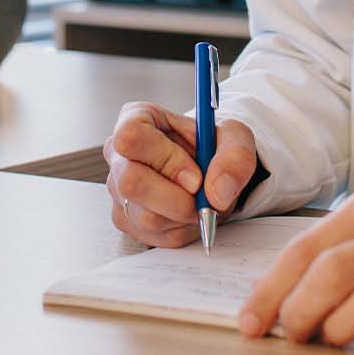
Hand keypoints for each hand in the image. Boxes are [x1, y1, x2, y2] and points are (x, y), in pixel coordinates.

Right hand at [102, 101, 257, 247]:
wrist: (211, 170)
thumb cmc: (214, 146)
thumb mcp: (235, 138)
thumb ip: (235, 157)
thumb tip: (217, 192)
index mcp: (137, 118)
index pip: (132, 137)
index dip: (166, 159)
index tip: (196, 176)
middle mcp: (119, 154)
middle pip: (131, 182)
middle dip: (177, 198)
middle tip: (202, 196)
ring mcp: (118, 190)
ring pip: (145, 216)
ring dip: (184, 216)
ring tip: (199, 200)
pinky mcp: (125, 219)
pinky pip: (154, 236)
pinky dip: (181, 230)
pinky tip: (189, 213)